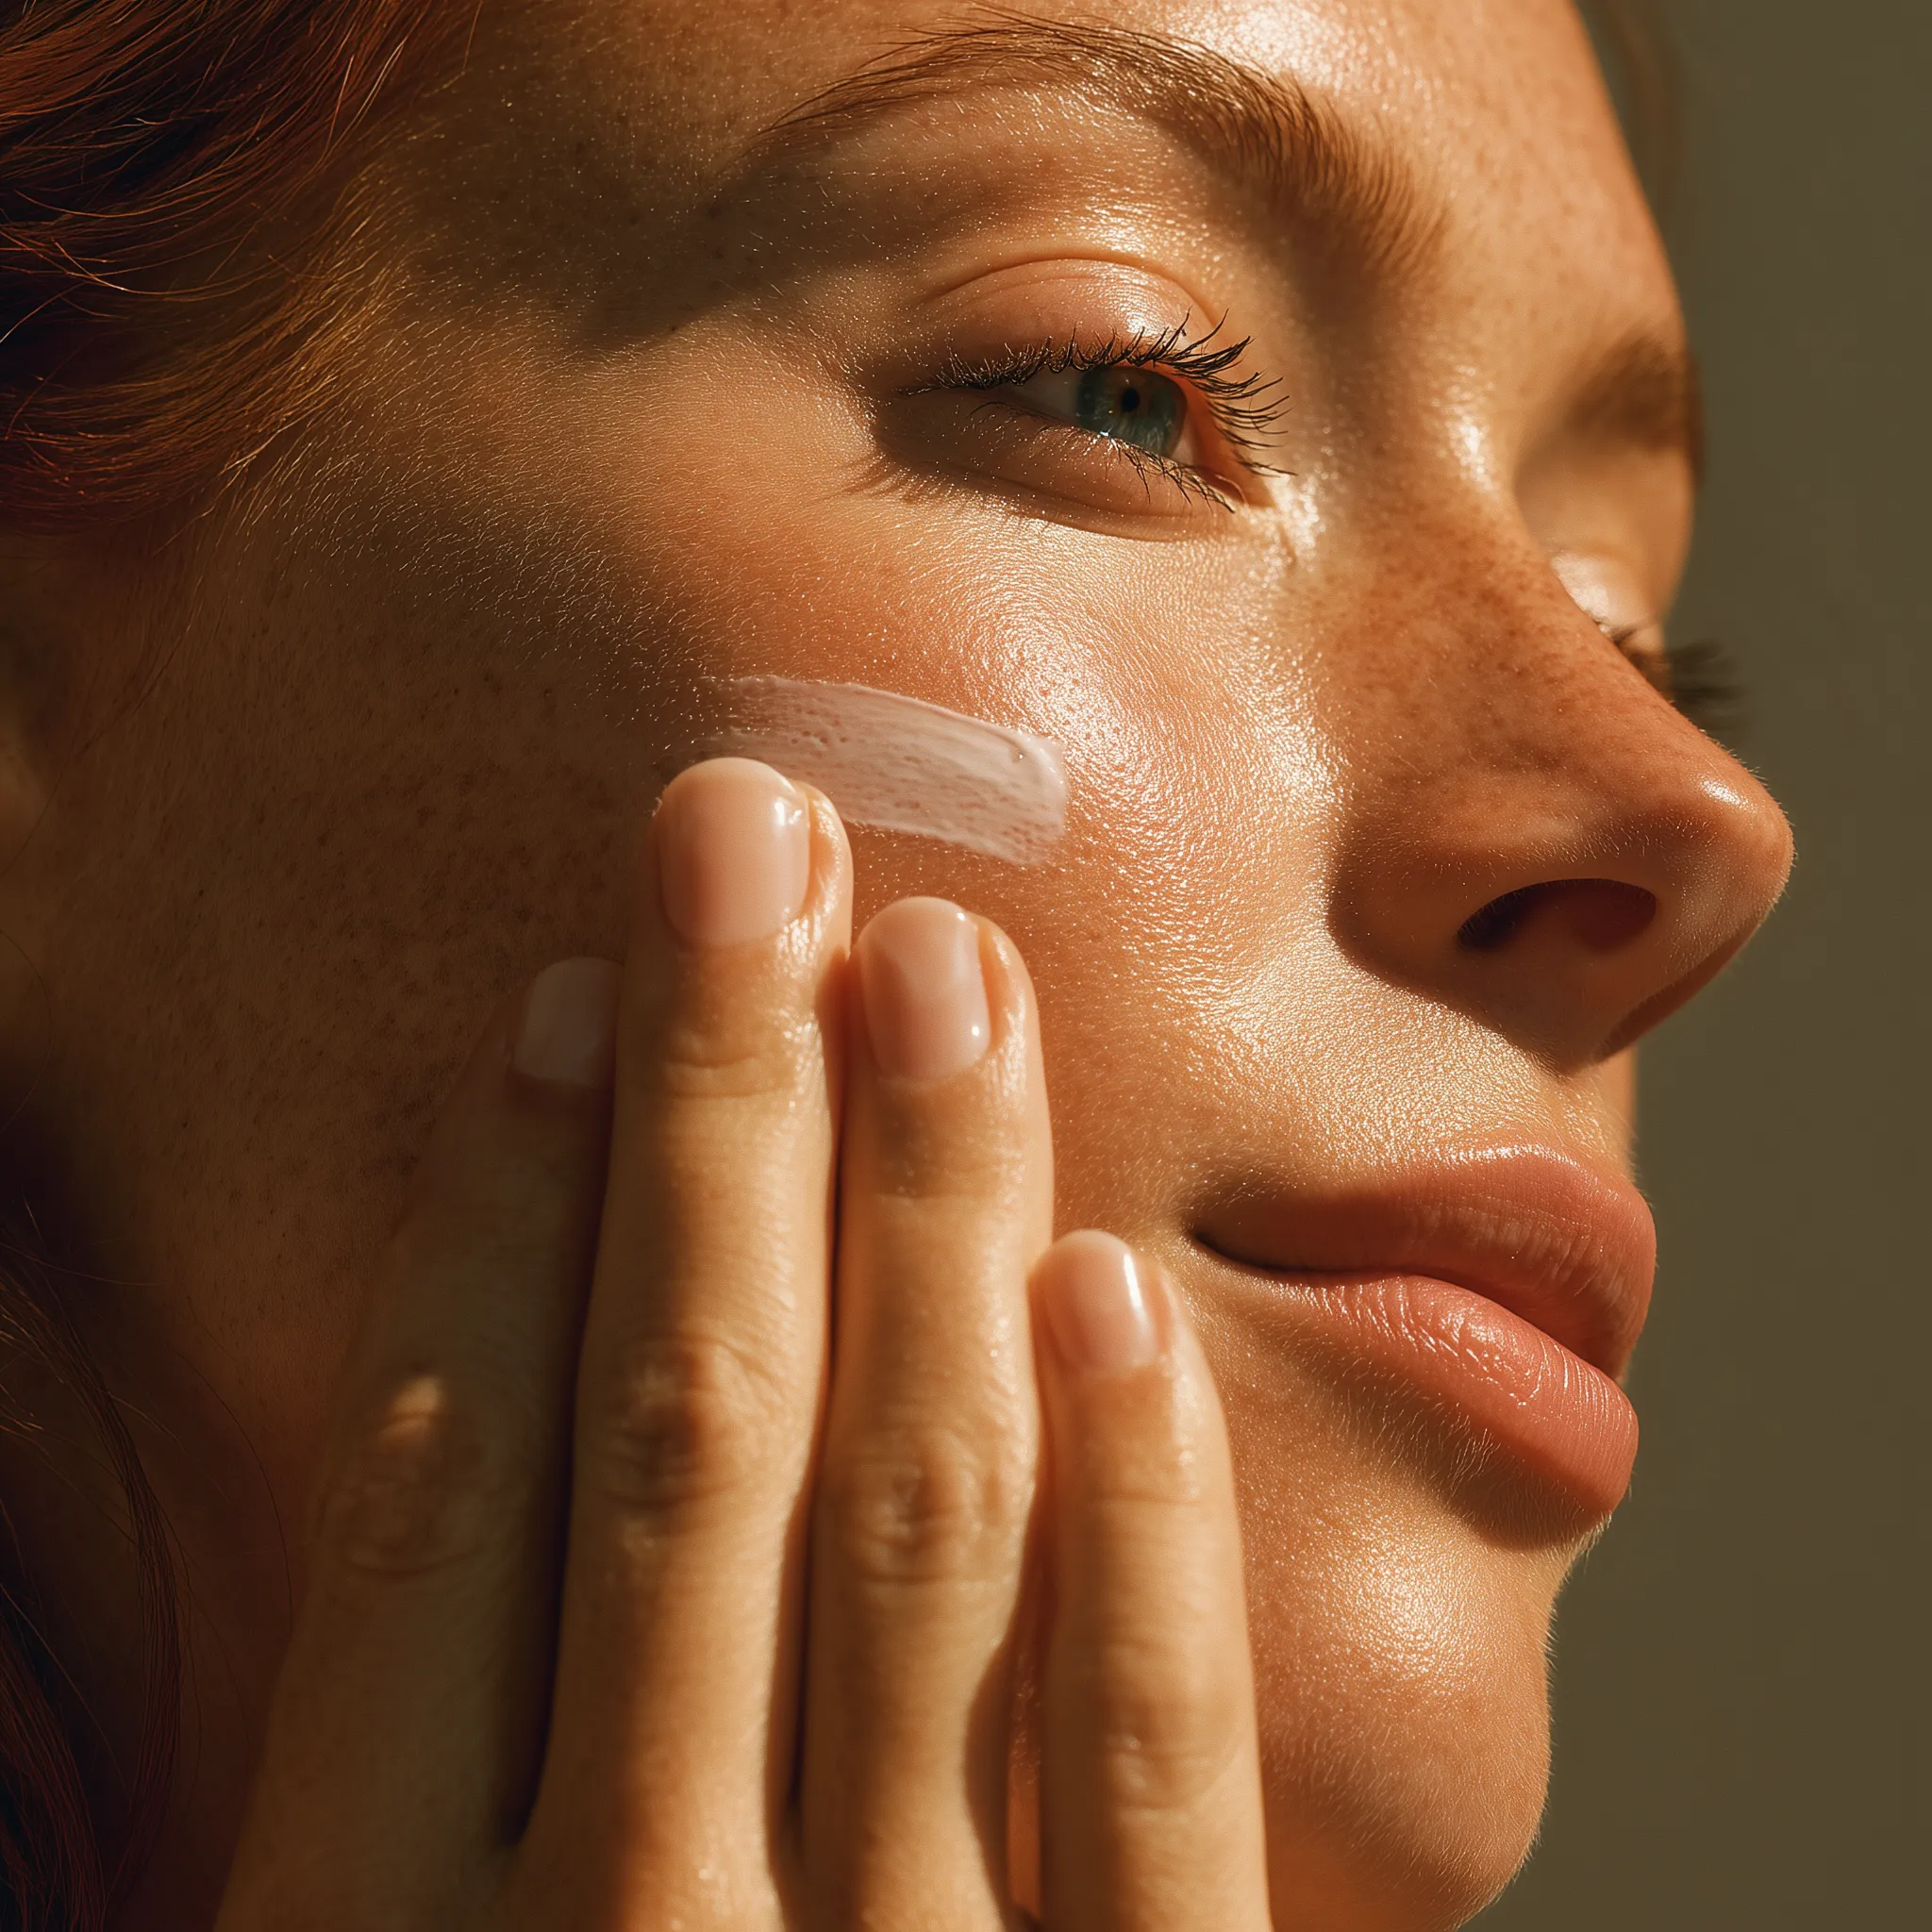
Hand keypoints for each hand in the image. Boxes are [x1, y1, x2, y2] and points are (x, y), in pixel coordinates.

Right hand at [215, 757, 1271, 1928]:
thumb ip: (401, 1787)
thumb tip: (464, 1408)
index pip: (441, 1497)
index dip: (504, 1211)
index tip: (574, 995)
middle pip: (687, 1437)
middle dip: (721, 1106)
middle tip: (755, 840)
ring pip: (917, 1531)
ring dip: (927, 1213)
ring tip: (941, 969)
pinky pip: (1153, 1767)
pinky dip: (1139, 1518)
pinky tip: (1112, 1285)